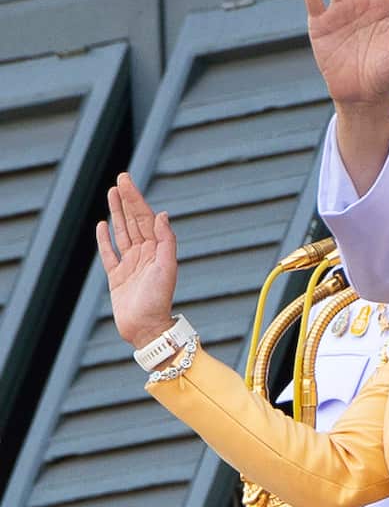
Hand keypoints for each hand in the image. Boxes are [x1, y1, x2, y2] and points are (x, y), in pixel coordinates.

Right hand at [95, 173, 177, 348]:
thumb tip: (162, 214)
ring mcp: (130, 264)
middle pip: (134, 221)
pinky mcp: (117, 277)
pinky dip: (106, 239)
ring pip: (122, 233)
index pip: (145, 218)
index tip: (126, 181)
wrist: (146, 328)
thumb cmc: (159, 300)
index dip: (135, 199)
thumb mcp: (166, 267)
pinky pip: (109, 254)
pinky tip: (103, 225)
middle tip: (121, 178)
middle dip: (127, 200)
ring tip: (112, 194)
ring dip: (117, 213)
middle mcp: (144, 254)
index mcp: (157, 250)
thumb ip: (165, 241)